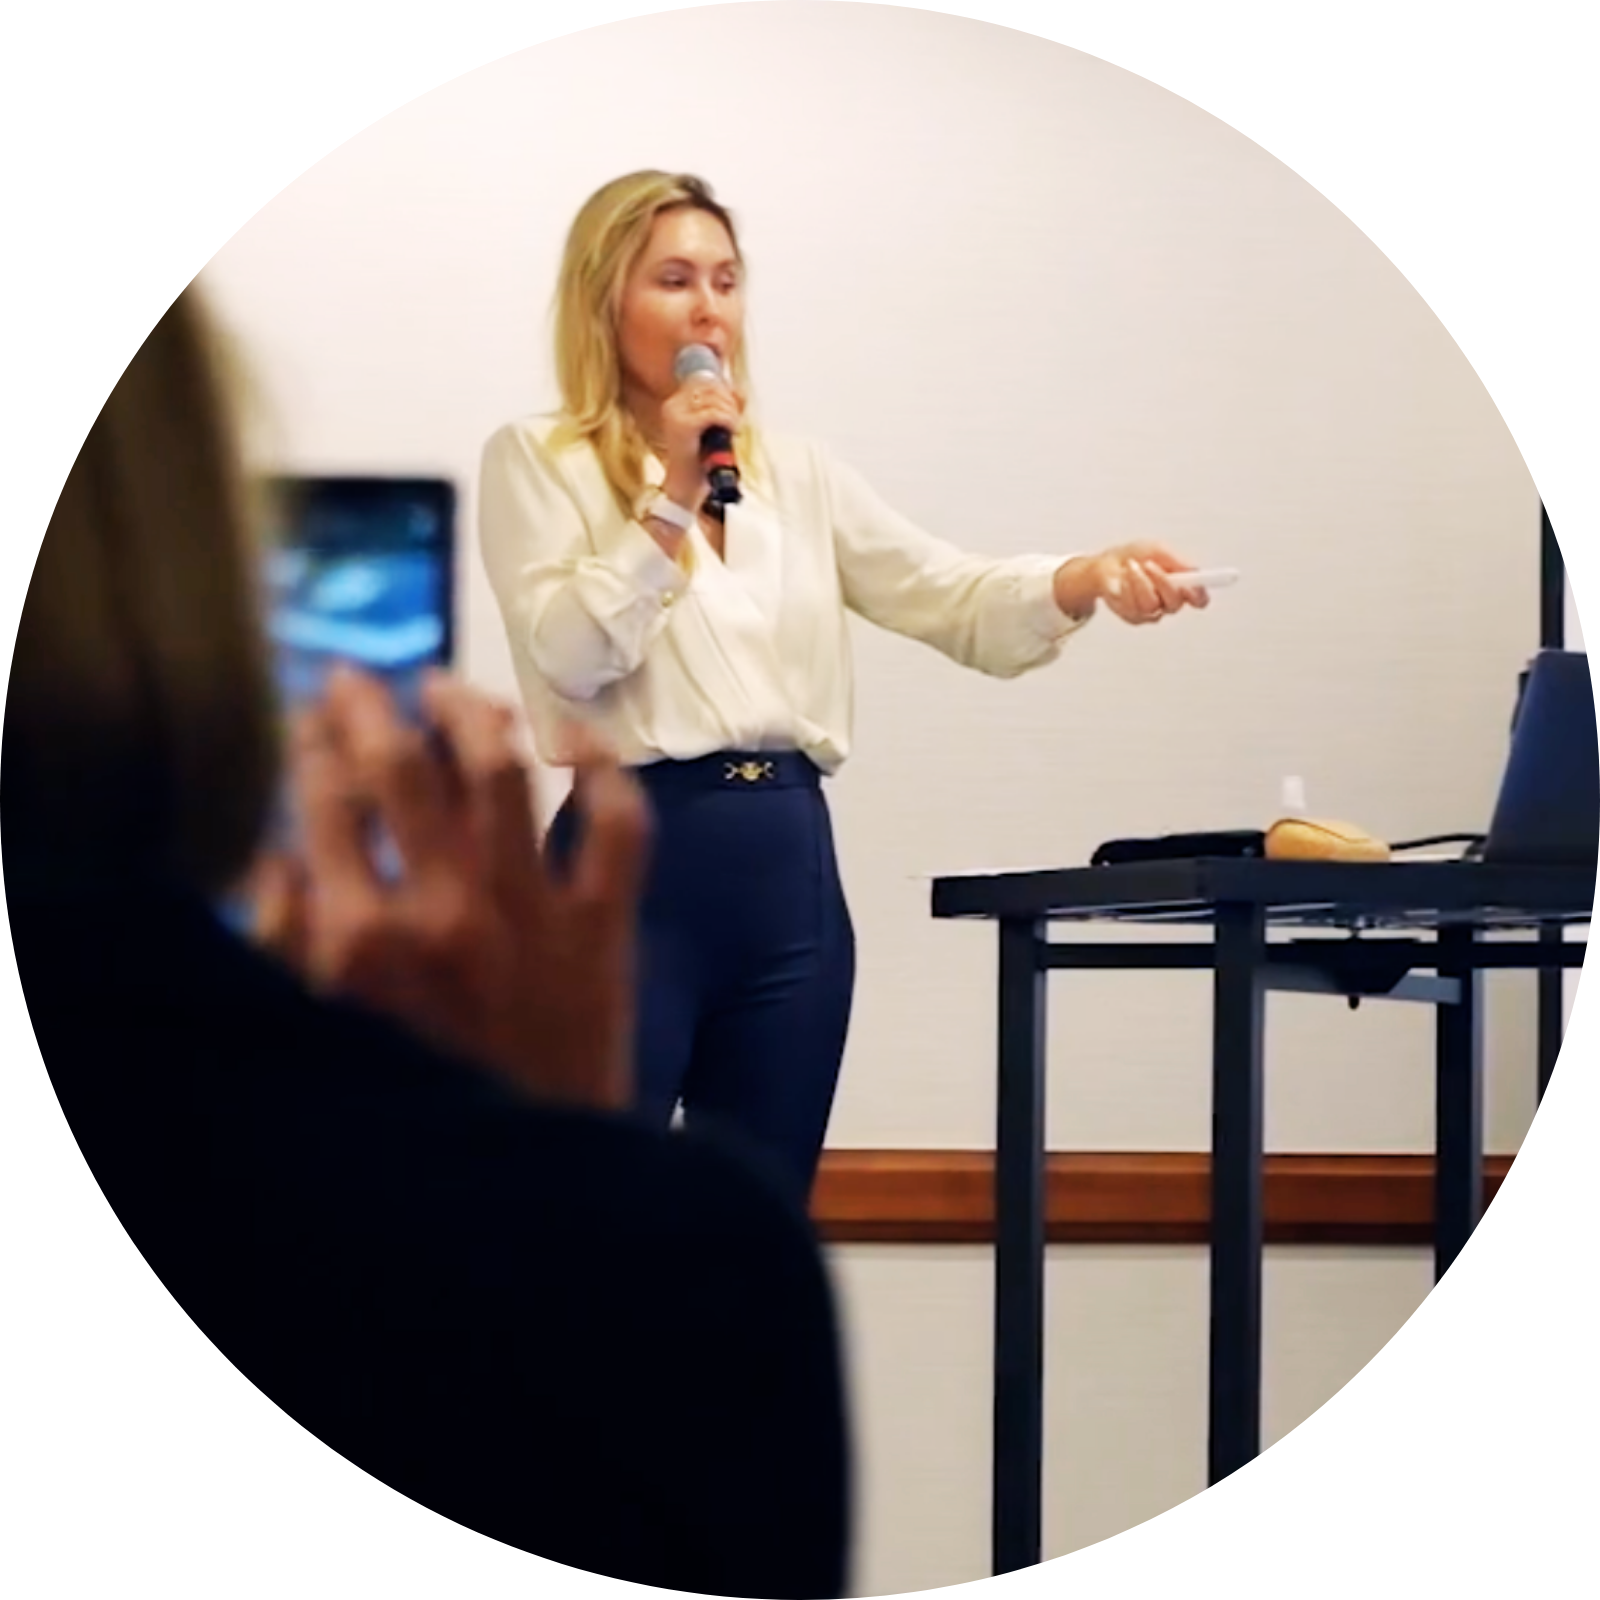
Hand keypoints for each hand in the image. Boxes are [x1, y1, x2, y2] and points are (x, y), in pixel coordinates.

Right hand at [253, 666, 650, 1111]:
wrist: (532, 1187)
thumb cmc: (419, 1106)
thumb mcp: (322, 1040)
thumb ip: (286, 949)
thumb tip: (275, 855)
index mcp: (361, 940)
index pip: (327, 803)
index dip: (313, 744)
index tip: (310, 718)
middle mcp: (444, 908)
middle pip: (402, 767)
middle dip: (370, 706)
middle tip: (359, 679)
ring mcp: (532, 911)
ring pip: (502, 771)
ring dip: (471, 713)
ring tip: (448, 690)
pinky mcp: (603, 927)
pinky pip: (618, 824)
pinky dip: (603, 769)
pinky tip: (575, 736)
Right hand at [657, 374, 744, 506]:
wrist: (685, 492)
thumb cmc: (700, 464)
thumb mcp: (713, 431)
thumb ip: (724, 409)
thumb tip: (740, 391)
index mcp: (675, 404)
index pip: (705, 382)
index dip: (725, 391)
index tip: (735, 409)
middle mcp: (672, 406)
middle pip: (711, 387)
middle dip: (730, 402)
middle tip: (735, 422)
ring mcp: (676, 416)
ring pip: (715, 399)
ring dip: (731, 413)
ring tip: (733, 430)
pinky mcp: (684, 427)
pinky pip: (715, 414)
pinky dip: (729, 421)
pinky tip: (732, 432)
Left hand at [1053, 543, 1210, 624]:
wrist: (1105, 566)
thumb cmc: (1134, 557)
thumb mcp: (1157, 550)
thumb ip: (1177, 561)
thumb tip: (1193, 570)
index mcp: (1181, 584)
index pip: (1199, 598)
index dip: (1198, 595)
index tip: (1191, 586)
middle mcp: (1169, 601)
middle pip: (1175, 603)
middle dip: (1162, 581)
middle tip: (1149, 565)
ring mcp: (1152, 612)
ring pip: (1152, 605)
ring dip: (1140, 582)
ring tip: (1131, 567)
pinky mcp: (1134, 617)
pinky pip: (1133, 607)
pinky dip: (1127, 589)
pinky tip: (1123, 580)